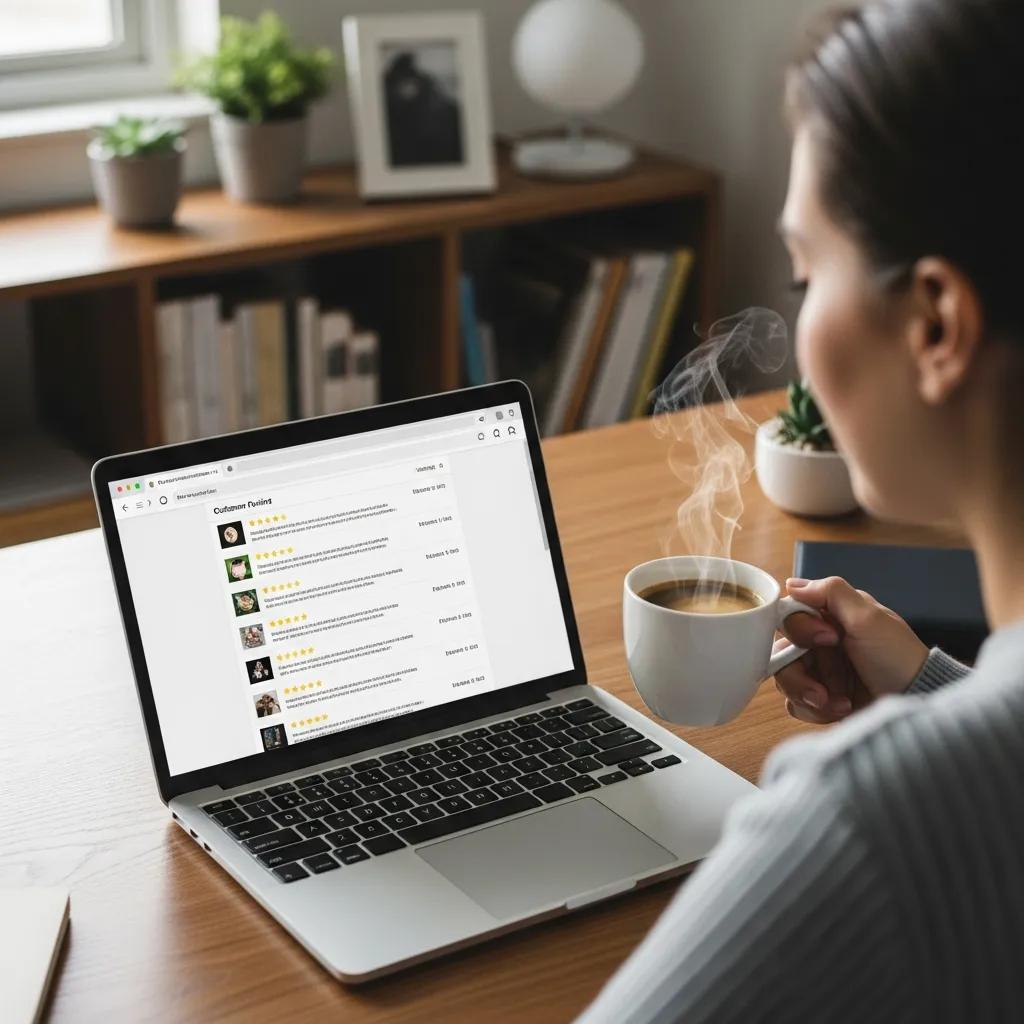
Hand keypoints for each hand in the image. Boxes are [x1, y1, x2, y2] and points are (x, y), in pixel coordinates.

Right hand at [773, 576, 929, 723]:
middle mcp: (821, 642)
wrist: (916, 701)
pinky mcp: (821, 698)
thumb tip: (793, 584)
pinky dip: (815, 709)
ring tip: (834, 701)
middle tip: (823, 682)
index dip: (800, 628)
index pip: (790, 614)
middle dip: (799, 670)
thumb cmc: (899, 658)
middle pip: (781, 650)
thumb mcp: (869, 617)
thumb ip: (831, 592)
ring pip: (785, 678)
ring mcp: (821, 671)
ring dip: (807, 692)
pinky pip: (795, 702)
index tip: (827, 639)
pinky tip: (841, 708)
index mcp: (831, 617)